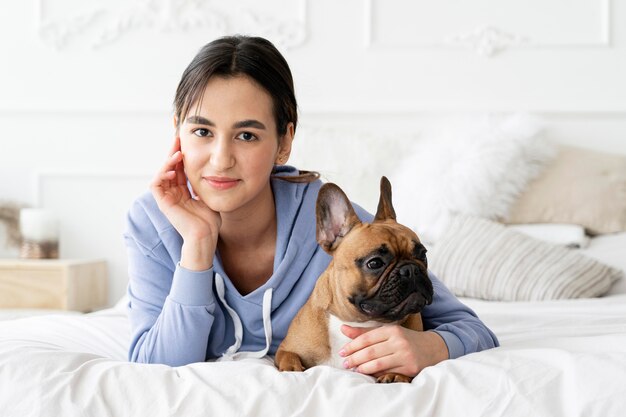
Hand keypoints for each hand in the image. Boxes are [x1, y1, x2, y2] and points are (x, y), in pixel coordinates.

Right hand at [151, 137, 220, 269]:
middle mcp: (173, 193)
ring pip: (161, 173)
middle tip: (178, 138)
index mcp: (183, 192)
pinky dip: (162, 175)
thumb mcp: (208, 196)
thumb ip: (204, 183)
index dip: (181, 155)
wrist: (206, 236)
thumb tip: (210, 168)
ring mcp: (167, 198)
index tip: (186, 142)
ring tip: (178, 154)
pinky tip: (173, 170)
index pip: (179, 168)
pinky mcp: (163, 204)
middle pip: (169, 168)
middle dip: (173, 152)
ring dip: (168, 162)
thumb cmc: (210, 221)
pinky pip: (155, 185)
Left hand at [339, 325, 448, 377]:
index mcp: (392, 330)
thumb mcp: (388, 332)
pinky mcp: (410, 367)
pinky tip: (368, 374)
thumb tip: (343, 329)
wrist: (432, 348)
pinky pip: (388, 372)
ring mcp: (405, 355)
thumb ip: (365, 332)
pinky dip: (375, 373)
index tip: (342, 352)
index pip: (367, 338)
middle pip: (370, 351)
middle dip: (355, 358)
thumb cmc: (405, 339)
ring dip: (363, 368)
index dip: (352, 345)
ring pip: (378, 363)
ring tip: (354, 369)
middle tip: (345, 363)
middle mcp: (399, 341)